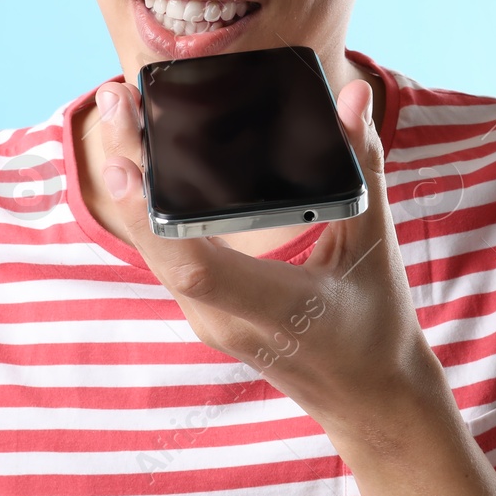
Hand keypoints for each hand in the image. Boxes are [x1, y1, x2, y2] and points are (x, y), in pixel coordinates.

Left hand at [93, 75, 436, 430]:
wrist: (369, 399)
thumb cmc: (379, 323)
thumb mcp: (375, 243)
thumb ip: (362, 167)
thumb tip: (353, 96)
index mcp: (274, 307)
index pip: (195, 265)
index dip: (151, 215)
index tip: (125, 160)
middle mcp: (225, 320)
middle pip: (158, 246)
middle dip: (129, 170)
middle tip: (117, 98)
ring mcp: (209, 321)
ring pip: (154, 250)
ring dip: (132, 186)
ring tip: (122, 115)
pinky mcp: (205, 313)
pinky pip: (166, 257)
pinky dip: (150, 208)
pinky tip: (143, 161)